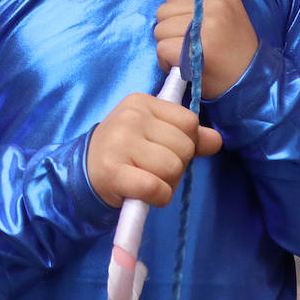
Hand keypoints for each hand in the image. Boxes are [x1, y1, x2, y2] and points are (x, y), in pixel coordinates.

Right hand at [85, 93, 222, 207]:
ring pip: (173, 168)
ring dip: (168, 183)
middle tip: (155, 168)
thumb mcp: (154, 133)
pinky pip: (156, 188)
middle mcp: (130, 118)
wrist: (84, 172)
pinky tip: (146, 194)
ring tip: (149, 179)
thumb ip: (187, 134)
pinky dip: (158, 197)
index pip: (189, 121)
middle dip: (177, 165)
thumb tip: (216, 141)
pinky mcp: (114, 172)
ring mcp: (120, 144)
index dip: (187, 141)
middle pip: (184, 147)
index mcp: (141, 102)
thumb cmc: (125, 150)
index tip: (166, 148)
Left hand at [154, 0, 257, 99]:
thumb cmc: (237, 50)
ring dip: (166, 45)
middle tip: (183, 44)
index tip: (183, 22)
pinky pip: (163, 48)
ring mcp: (206, 27)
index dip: (174, 7)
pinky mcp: (196, 49)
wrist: (252, 80)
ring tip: (183, 55)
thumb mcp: (234, 16)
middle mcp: (214, 6)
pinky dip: (165, 60)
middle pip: (164, 10)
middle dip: (168, 29)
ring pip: (160, 30)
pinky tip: (180, 65)